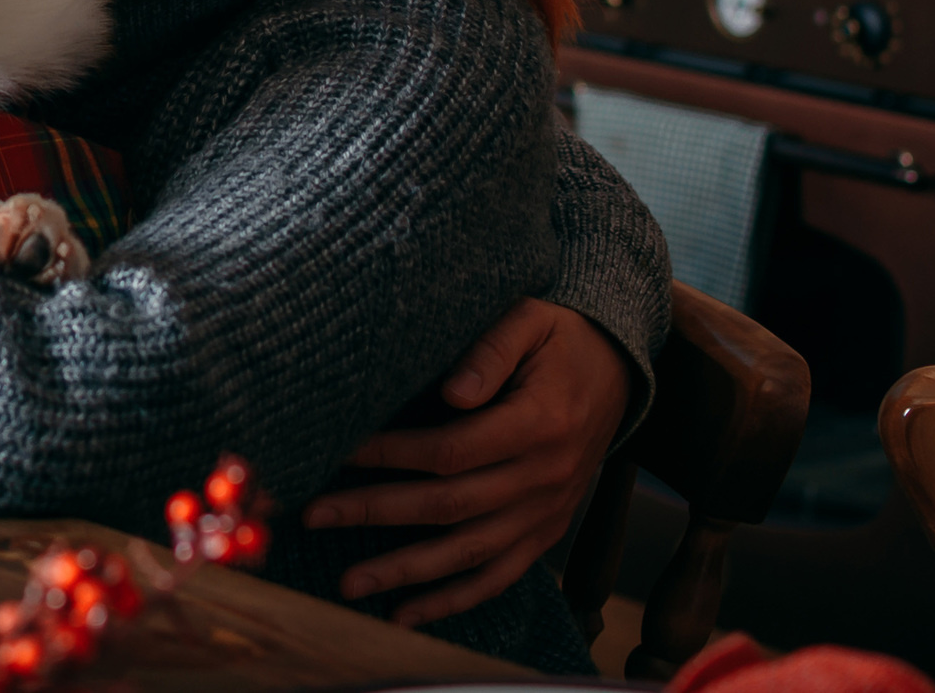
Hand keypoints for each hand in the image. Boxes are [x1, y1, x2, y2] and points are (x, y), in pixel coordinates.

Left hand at [306, 298, 632, 625]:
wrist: (620, 373)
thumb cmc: (561, 339)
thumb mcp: (532, 320)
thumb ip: (491, 350)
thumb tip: (452, 391)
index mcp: (539, 422)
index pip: (452, 449)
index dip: (392, 453)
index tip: (341, 451)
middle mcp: (544, 476)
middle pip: (449, 506)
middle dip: (376, 511)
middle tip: (314, 515)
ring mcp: (547, 512)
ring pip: (469, 553)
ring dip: (406, 573)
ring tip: (349, 584)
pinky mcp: (546, 532)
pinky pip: (499, 577)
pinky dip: (453, 600)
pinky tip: (405, 614)